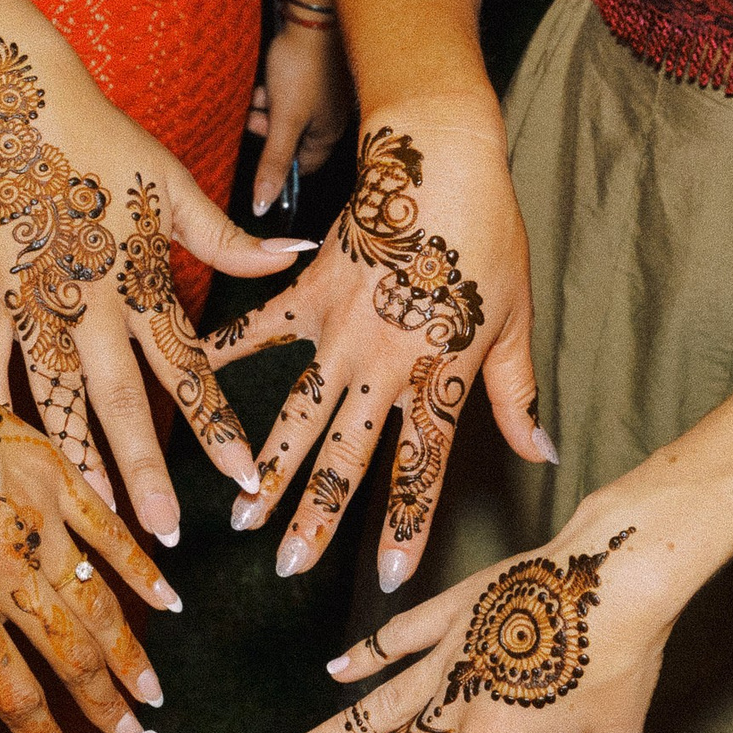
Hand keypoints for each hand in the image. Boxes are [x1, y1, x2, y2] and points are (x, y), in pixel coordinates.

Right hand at [0, 34, 312, 543]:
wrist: (15, 106)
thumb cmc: (103, 142)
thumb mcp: (175, 186)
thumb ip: (230, 239)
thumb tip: (297, 251)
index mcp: (144, 283)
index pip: (190, 369)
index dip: (217, 426)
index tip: (245, 477)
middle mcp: (93, 305)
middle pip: (123, 402)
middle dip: (147, 472)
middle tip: (167, 535)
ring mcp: (34, 306)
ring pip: (56, 400)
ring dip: (78, 462)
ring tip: (94, 518)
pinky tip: (5, 467)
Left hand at [0, 233, 177, 732]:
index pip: (11, 691)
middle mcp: (5, 570)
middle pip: (69, 657)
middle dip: (103, 707)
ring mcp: (38, 520)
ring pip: (100, 605)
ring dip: (131, 654)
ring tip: (154, 695)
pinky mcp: (56, 473)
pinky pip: (112, 533)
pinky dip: (144, 570)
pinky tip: (169, 601)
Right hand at [212, 105, 548, 589]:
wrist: (442, 157)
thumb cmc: (489, 236)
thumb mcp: (516, 320)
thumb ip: (516, 395)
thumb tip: (541, 453)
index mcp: (441, 377)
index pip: (423, 468)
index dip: (406, 523)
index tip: (387, 575)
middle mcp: (385, 366)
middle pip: (347, 457)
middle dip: (315, 518)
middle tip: (286, 568)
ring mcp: (341, 331)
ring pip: (299, 414)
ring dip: (267, 466)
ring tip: (240, 513)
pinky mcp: (308, 291)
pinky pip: (260, 332)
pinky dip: (224, 355)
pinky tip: (192, 383)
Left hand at [246, 19, 351, 214]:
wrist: (312, 18)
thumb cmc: (303, 69)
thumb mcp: (283, 120)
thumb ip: (273, 163)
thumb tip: (264, 204)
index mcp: (329, 134)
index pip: (301, 165)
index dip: (277, 161)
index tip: (261, 148)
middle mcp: (331, 118)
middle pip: (290, 138)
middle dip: (268, 129)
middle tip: (256, 116)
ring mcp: (324, 95)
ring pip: (286, 114)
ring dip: (268, 108)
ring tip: (261, 93)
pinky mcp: (316, 74)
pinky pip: (290, 92)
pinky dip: (275, 89)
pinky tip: (268, 77)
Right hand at [286, 506, 679, 732]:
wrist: (617, 573)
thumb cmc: (624, 653)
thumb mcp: (618, 732)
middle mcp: (462, 703)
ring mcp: (452, 652)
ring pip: (382, 702)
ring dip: (340, 732)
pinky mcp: (456, 608)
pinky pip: (400, 636)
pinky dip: (367, 654)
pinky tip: (336, 670)